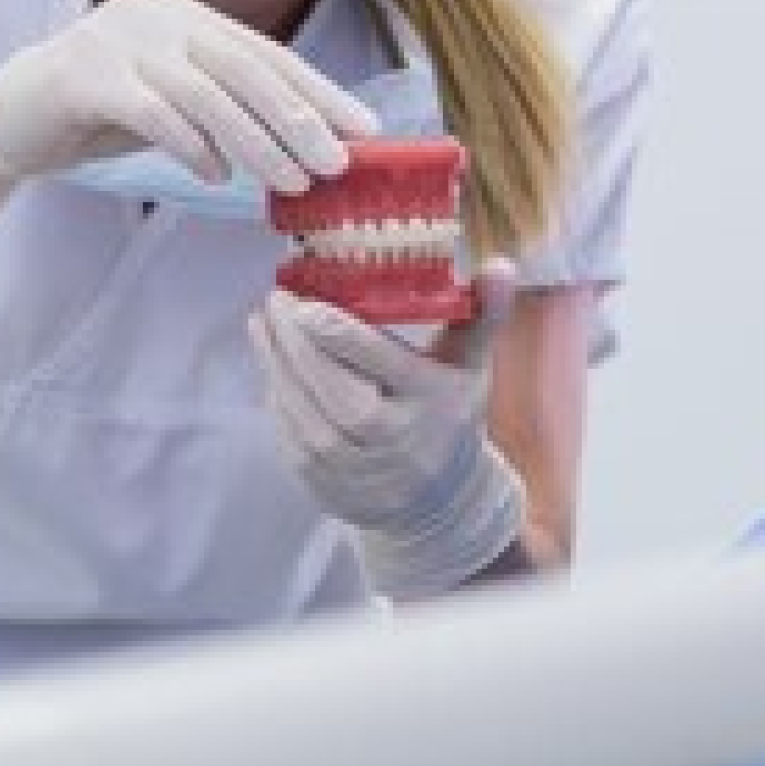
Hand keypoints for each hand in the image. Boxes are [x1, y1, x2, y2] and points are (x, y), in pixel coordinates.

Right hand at [0, 0, 375, 258]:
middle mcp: (153, 13)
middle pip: (244, 68)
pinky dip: (190, 145)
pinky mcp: (81, 73)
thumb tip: (305, 147)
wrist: (0, 124)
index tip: (365, 129)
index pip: (265, 52)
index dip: (319, 91)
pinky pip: (153, 111)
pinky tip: (215, 177)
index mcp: (182, 12)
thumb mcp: (171, 107)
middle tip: (337, 163)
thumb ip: (225, 111)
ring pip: (206, 92)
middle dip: (298, 118)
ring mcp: (115, 38)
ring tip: (292, 182)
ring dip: (256, 141)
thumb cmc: (95, 119)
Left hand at [249, 262, 526, 597]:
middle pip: (332, 385)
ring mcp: (356, 465)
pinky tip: (270, 362)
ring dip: (275, 362)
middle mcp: (394, 436)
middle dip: (295, 340)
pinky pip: (289, 432)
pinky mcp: (324, 482)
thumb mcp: (472, 365)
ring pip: (302, 409)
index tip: (305, 300)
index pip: (378, 360)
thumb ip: (484, 312)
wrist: (439, 500)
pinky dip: (276, 394)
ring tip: (262, 323)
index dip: (335, 330)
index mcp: (431, 399)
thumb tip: (502, 264)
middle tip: (275, 300)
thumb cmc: (450, 416)